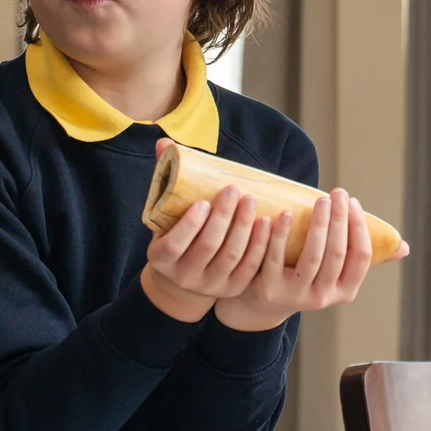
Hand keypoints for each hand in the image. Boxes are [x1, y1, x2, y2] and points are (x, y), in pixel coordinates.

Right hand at [141, 147, 277, 322]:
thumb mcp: (164, 212)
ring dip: (245, 228)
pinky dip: (260, 245)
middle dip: (224, 217)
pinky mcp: (232, 288)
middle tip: (234, 191)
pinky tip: (268, 223)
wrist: (185, 273)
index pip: (174, 244)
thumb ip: (165, 179)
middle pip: (208, 247)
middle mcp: (183, 276)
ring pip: (232, 256)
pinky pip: (250, 267)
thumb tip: (162, 142)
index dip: (190, 225)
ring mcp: (209, 285)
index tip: (204, 201)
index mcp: (161, 258)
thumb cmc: (175, 232)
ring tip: (252, 201)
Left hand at [215, 188, 399, 332]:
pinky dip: (281, 234)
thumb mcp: (336, 274)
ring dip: (318, 223)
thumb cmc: (308, 276)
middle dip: (340, 219)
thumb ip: (363, 257)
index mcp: (346, 291)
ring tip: (320, 199)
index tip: (353, 202)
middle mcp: (324, 298)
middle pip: (338, 253)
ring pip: (313, 255)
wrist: (264, 302)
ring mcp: (297, 296)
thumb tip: (403, 248)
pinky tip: (285, 212)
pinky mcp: (270, 289)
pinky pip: (277, 257)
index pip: (361, 257)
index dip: (359, 227)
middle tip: (337, 193)